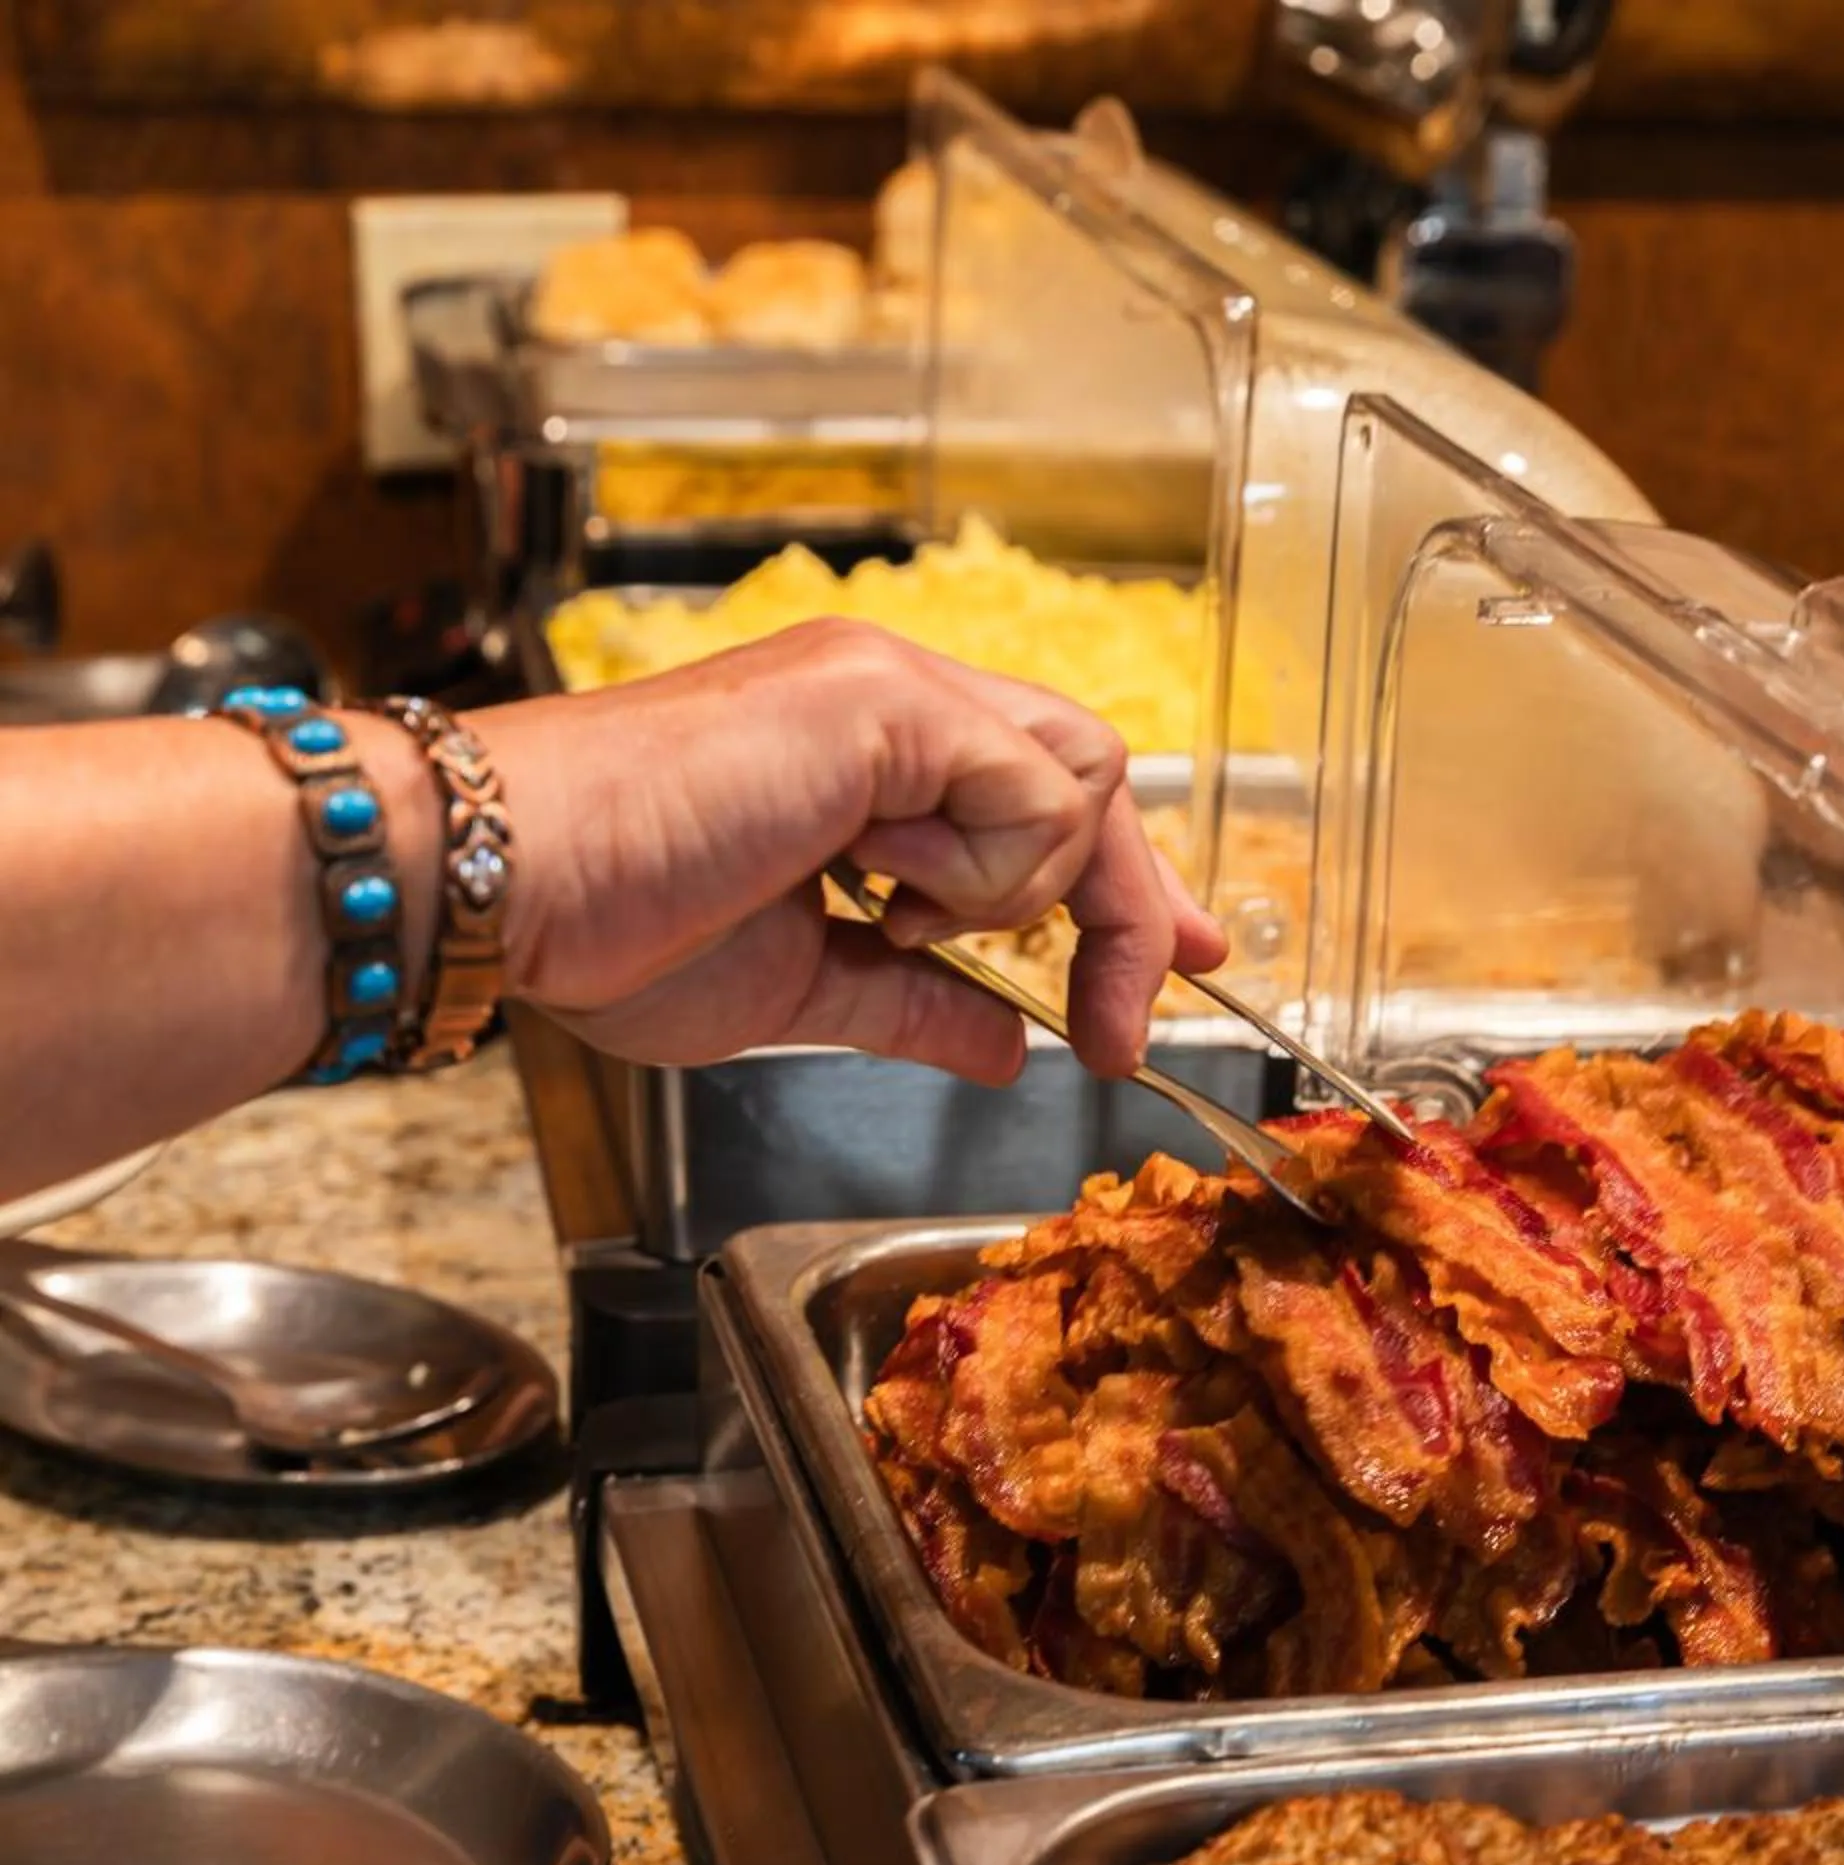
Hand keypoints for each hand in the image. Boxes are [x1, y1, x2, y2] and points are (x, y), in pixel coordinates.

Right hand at [482, 619, 1227, 1083]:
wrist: (511, 886)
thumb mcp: (799, 988)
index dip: (1129, 889)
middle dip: (1136, 913)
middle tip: (1126, 1029)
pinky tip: (889, 890)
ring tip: (904, 921)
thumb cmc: (605, 925)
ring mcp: (890, 685)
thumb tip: (1007, 1042)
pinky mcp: (883, 699)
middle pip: (1095, 777)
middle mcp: (891, 697)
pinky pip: (1033, 790)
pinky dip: (990, 871)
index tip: (1175, 970)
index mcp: (868, 750)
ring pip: (1082, 776)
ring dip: (1024, 889)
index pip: (1049, 796)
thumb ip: (912, 1003)